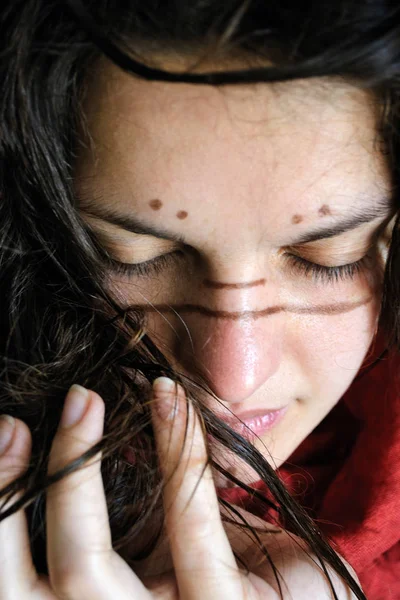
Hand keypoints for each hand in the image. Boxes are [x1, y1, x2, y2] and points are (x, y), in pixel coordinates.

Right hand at [0, 379, 358, 598]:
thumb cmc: (239, 574)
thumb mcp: (179, 545)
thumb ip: (149, 508)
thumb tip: (107, 427)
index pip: (17, 581)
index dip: (0, 510)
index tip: (8, 432)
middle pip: (18, 586)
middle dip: (10, 492)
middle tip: (27, 416)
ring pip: (82, 563)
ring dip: (74, 467)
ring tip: (84, 398)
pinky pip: (187, 527)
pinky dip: (174, 451)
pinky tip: (172, 399)